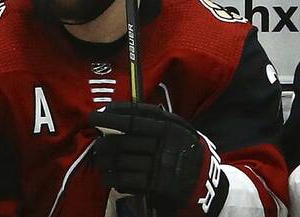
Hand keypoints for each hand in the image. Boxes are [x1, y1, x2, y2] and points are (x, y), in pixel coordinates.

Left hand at [89, 103, 224, 216]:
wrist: (204, 180)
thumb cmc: (184, 150)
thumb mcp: (179, 129)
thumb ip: (156, 121)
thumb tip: (121, 114)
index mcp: (171, 126)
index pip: (135, 118)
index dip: (112, 116)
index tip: (95, 115)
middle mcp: (165, 143)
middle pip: (124, 140)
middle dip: (104, 142)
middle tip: (97, 142)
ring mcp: (160, 164)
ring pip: (122, 160)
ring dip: (105, 160)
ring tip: (100, 158)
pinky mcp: (156, 184)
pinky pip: (125, 179)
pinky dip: (111, 177)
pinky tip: (108, 175)